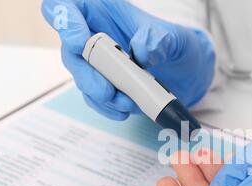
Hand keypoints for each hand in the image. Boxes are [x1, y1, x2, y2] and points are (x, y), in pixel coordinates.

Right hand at [42, 0, 214, 119]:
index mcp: (103, 12)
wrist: (186, 73)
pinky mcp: (104, 85)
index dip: (65, 22)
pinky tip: (126, 110)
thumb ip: (158, 40)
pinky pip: (96, 99)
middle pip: (71, 52)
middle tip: (107, 91)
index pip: (66, 8)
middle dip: (87, 75)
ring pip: (82, 79)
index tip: (80, 42)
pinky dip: (109, 108)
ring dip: (102, 96)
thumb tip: (141, 51)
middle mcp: (94, 36)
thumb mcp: (175, 38)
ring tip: (128, 103)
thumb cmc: (176, 46)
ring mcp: (97, 63)